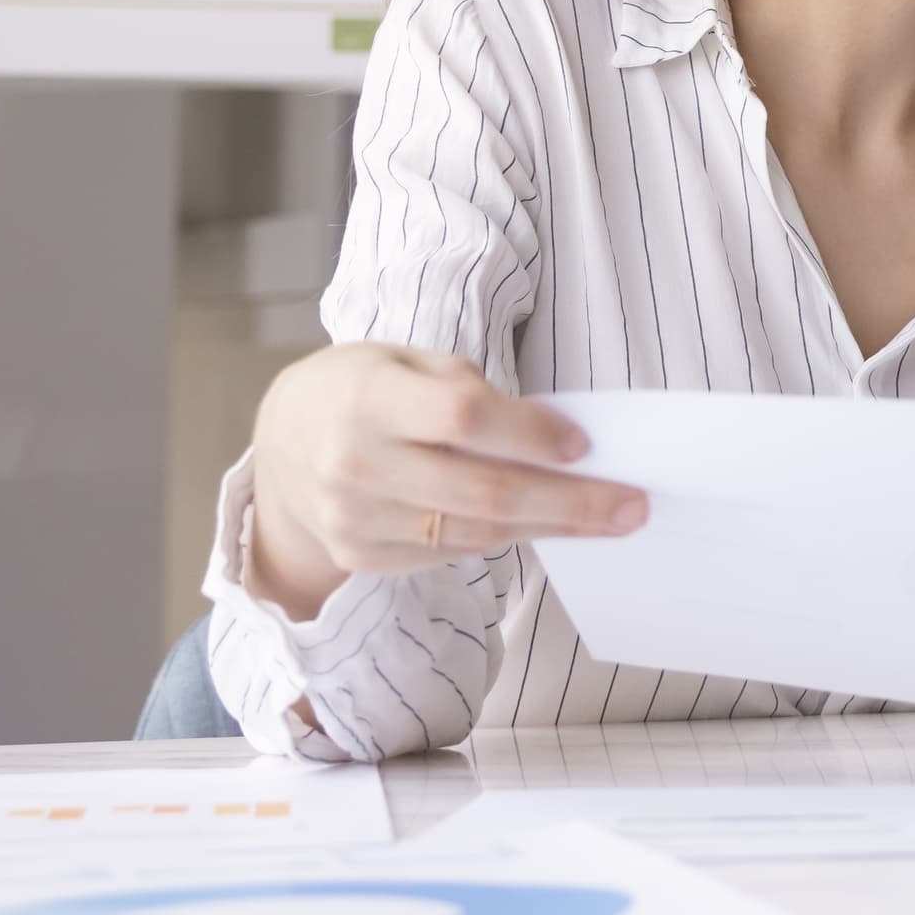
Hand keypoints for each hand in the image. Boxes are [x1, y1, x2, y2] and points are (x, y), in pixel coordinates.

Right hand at [243, 342, 645, 620]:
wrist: (283, 440)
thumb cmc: (363, 387)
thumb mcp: (406, 359)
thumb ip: (470, 392)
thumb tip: (556, 439)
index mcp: (368, 398)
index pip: (463, 418)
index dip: (529, 434)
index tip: (584, 446)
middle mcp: (354, 463)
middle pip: (481, 492)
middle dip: (568, 502)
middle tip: (631, 506)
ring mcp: (354, 518)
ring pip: (473, 532)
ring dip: (549, 527)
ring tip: (603, 518)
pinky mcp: (360, 555)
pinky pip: (449, 554)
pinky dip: (502, 538)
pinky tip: (540, 524)